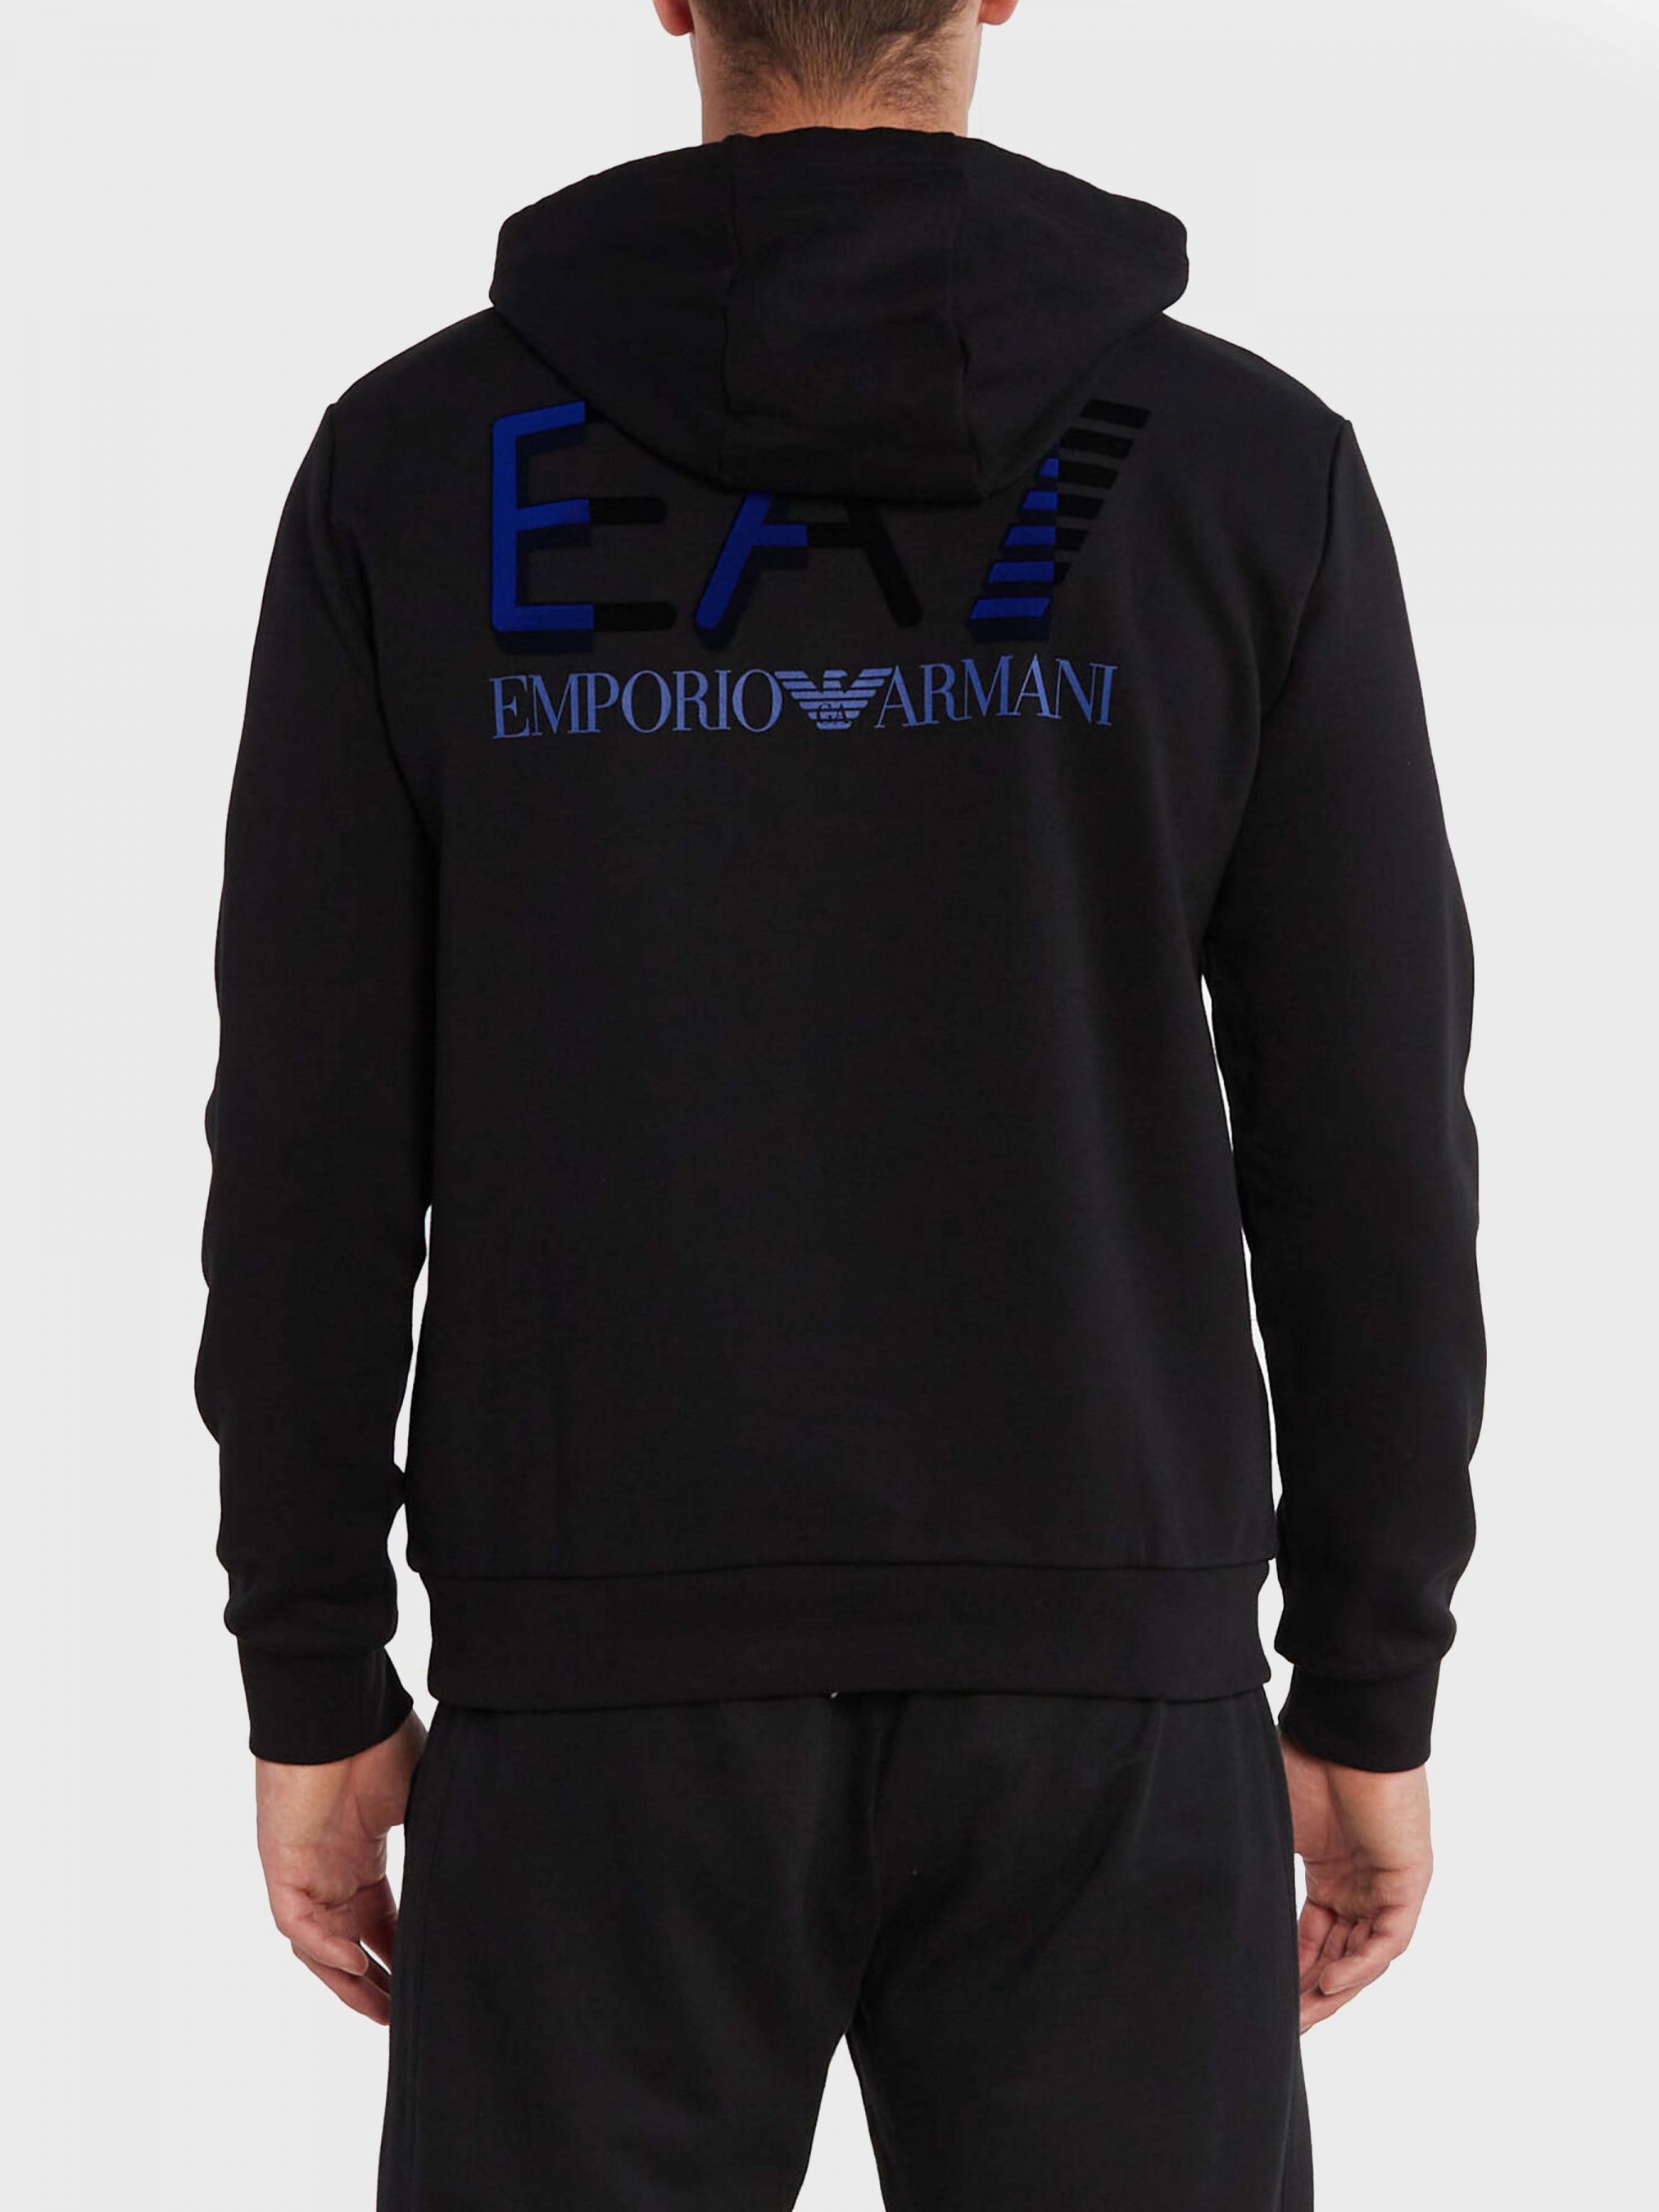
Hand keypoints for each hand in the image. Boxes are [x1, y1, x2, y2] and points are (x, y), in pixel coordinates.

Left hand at [255, 1710, 426, 2023]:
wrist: (339, 1711)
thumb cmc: (381, 1741)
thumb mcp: (422, 1797)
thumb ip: (437, 1837)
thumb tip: (485, 1869)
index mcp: (363, 1859)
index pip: (382, 1924)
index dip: (403, 1957)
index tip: (427, 1986)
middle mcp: (332, 1873)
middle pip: (351, 1947)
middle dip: (376, 1986)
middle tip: (403, 2020)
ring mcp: (306, 1872)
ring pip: (320, 1947)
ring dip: (348, 1982)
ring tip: (381, 2012)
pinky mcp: (283, 1866)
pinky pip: (299, 1924)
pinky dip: (325, 1948)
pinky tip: (357, 1963)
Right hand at [1280, 1734, 1432, 2032]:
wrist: (1343, 1730)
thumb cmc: (1303, 1762)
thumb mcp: (1271, 1826)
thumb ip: (1255, 1864)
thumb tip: (1200, 1886)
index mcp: (1330, 1871)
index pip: (1313, 1936)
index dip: (1290, 1969)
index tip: (1264, 2002)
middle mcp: (1360, 1884)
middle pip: (1338, 1954)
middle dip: (1310, 1992)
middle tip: (1282, 2027)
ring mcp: (1385, 1883)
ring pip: (1364, 1955)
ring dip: (1334, 1989)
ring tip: (1301, 2018)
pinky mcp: (1407, 1881)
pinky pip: (1387, 1938)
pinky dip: (1359, 1963)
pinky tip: (1328, 1982)